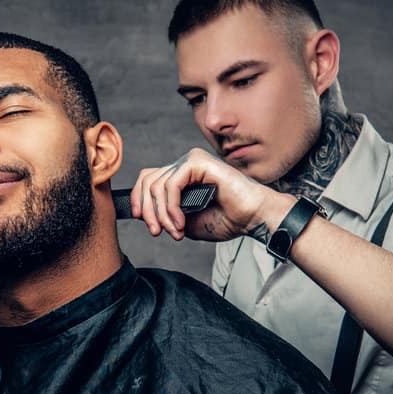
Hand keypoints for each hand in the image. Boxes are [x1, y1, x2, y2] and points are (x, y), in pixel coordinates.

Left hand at [129, 148, 290, 242]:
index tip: (146, 224)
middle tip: (157, 232)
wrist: (253, 218)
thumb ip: (165, 215)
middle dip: (148, 210)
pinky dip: (172, 207)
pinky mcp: (198, 162)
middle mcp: (185, 165)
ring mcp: (191, 161)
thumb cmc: (228, 219)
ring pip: (156, 185)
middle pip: (147, 181)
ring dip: (162, 214)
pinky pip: (171, 184)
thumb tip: (144, 214)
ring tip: (176, 230)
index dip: (139, 200)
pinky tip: (182, 221)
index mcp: (182, 176)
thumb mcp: (186, 222)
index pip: (148, 180)